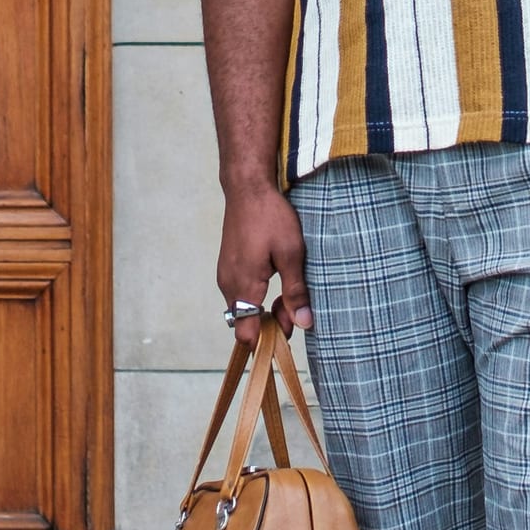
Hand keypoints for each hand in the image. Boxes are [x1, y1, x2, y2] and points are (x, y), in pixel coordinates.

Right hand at [218, 182, 313, 343]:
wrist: (248, 187)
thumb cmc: (271, 217)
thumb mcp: (291, 254)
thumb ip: (295, 292)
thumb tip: (304, 324)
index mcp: (244, 285)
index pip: (246, 334)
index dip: (267, 342)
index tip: (289, 334)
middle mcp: (229, 284)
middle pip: (245, 324)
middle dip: (271, 326)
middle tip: (297, 311)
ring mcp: (225, 275)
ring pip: (243, 309)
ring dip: (264, 310)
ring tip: (290, 296)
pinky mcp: (228, 266)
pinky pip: (240, 293)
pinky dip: (256, 297)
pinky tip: (275, 281)